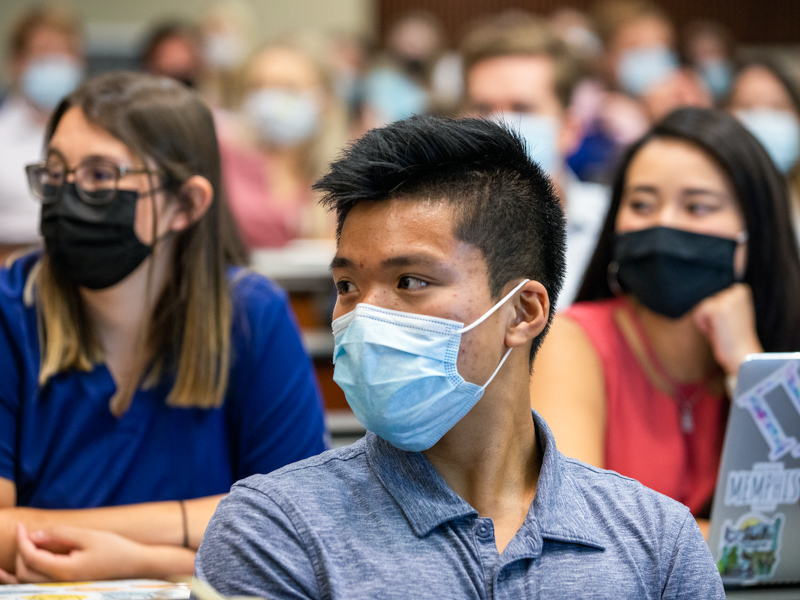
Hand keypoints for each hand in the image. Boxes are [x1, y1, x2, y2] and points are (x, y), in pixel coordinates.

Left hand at [0, 523, 148, 582]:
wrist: (135, 565)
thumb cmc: (116, 549)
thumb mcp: (88, 536)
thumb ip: (60, 534)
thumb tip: (34, 534)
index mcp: (64, 570)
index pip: (31, 557)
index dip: (22, 540)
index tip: (21, 526)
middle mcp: (60, 583)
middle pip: (24, 572)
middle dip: (21, 552)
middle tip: (26, 533)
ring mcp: (64, 586)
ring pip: (30, 580)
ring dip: (25, 562)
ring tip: (32, 543)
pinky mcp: (68, 584)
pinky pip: (40, 581)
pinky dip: (32, 569)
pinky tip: (38, 557)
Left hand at [692, 283, 762, 375]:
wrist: (743, 356)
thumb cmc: (733, 337)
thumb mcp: (728, 312)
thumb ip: (719, 300)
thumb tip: (700, 290)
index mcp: (740, 289)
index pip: (710, 295)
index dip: (714, 312)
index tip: (728, 323)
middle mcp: (736, 291)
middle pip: (705, 299)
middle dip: (710, 316)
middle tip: (725, 328)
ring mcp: (728, 299)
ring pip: (701, 307)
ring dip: (707, 322)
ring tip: (722, 330)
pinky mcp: (719, 309)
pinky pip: (698, 314)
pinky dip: (704, 326)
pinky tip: (718, 333)